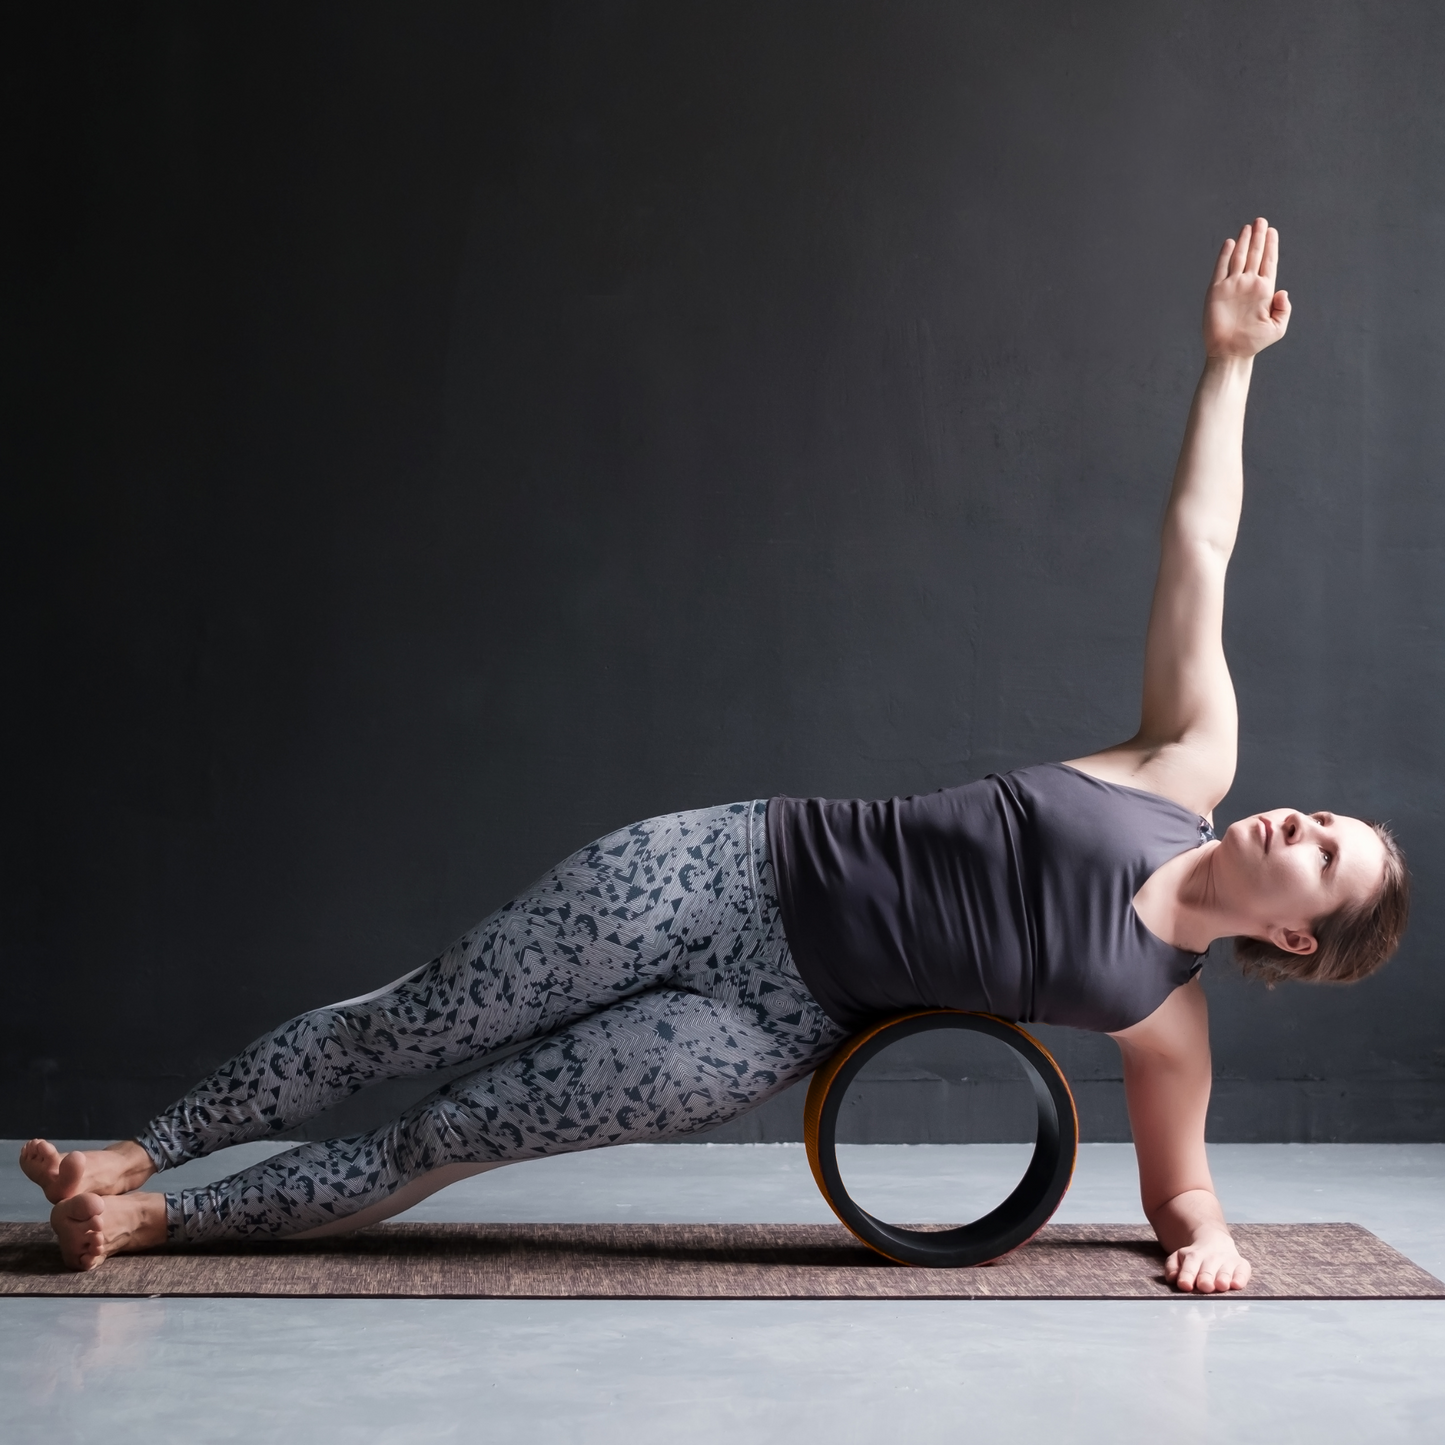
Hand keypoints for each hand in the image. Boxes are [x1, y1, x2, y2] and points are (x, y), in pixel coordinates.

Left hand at [1164, 1228, 1252, 1292]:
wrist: (1215, 1241)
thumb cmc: (1195, 1258)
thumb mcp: (1179, 1258)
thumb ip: (1172, 1267)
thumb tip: (1172, 1278)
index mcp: (1193, 1256)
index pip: (1189, 1267)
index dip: (1186, 1276)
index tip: (1184, 1285)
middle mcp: (1211, 1258)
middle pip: (1207, 1270)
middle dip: (1206, 1278)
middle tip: (1205, 1286)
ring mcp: (1227, 1261)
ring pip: (1225, 1271)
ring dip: (1223, 1278)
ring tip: (1221, 1285)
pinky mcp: (1242, 1265)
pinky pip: (1243, 1271)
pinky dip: (1241, 1278)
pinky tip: (1237, 1284)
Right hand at [1203, 217, 1290, 358]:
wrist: (1230, 353)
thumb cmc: (1253, 343)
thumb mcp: (1277, 329)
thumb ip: (1283, 310)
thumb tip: (1283, 292)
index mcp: (1264, 290)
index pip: (1269, 262)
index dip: (1271, 246)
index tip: (1272, 231)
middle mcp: (1248, 285)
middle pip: (1255, 255)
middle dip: (1258, 237)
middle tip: (1261, 220)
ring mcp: (1232, 286)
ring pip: (1239, 258)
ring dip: (1244, 242)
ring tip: (1248, 227)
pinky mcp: (1216, 291)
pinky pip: (1221, 269)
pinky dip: (1225, 255)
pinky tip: (1231, 243)